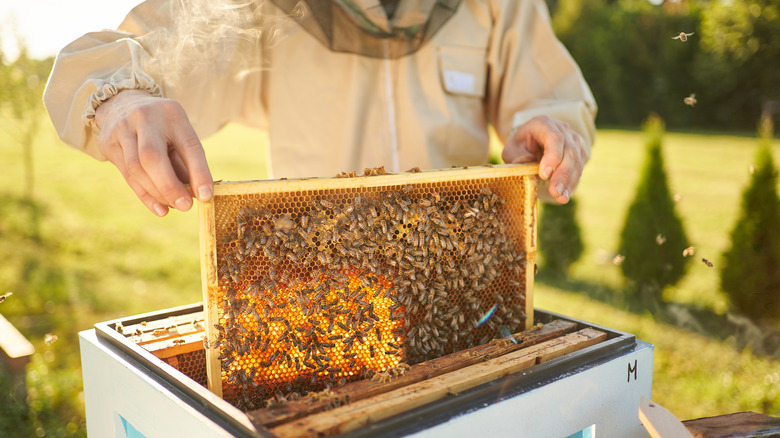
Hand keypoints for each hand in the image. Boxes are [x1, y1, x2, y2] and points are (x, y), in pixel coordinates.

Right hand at [95, 90, 212, 215]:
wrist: (123, 103)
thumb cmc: (162, 126)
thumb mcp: (179, 133)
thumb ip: (187, 162)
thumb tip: (197, 195)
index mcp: (172, 112)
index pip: (188, 145)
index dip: (198, 172)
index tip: (205, 195)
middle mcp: (144, 117)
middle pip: (152, 157)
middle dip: (170, 186)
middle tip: (186, 206)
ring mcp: (122, 129)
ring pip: (136, 168)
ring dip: (158, 193)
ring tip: (174, 206)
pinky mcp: (108, 143)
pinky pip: (127, 175)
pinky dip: (145, 195)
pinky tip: (159, 208)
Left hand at [502, 115, 586, 203]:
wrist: (530, 142)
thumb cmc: (520, 146)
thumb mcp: (511, 150)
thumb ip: (518, 157)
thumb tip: (530, 166)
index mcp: (543, 123)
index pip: (554, 138)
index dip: (552, 157)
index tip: (544, 175)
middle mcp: (561, 129)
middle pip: (568, 151)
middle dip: (562, 174)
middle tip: (555, 192)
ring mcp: (572, 139)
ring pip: (576, 160)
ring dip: (569, 181)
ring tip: (561, 198)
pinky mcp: (578, 152)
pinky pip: (579, 167)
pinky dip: (572, 182)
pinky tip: (564, 195)